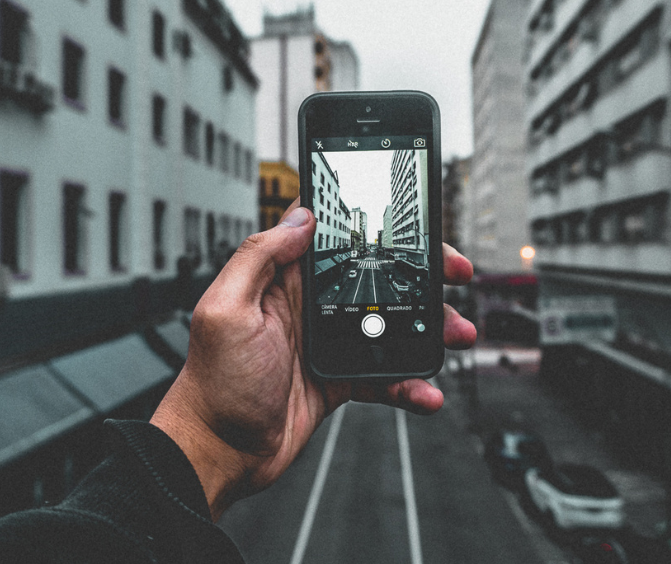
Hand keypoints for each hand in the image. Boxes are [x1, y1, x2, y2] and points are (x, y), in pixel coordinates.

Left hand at [150, 202, 474, 518]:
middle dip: (421, 273)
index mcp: (284, 280)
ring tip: (457, 334)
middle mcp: (310, 305)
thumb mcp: (226, 309)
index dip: (376, 224)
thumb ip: (259, 257)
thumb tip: (299, 218)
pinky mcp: (341, 377)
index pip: (335, 236)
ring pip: (391, 323)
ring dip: (429, 327)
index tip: (414, 226)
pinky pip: (385, 373)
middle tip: (455, 274)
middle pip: (377, 275)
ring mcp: (329, 341)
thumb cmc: (213, 384)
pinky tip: (425, 391)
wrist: (220, 452)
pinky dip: (409, 383)